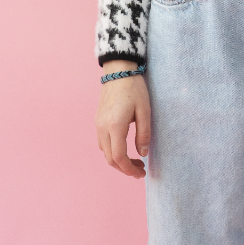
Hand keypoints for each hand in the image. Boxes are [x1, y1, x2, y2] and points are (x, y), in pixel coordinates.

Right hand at [96, 62, 150, 177]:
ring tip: (136, 160)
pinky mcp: (98, 121)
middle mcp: (103, 128)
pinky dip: (113, 151)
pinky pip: (102, 143)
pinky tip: (125, 148)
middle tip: (141, 170)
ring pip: (105, 152)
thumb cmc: (134, 89)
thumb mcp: (145, 111)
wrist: (118, 71)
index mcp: (115, 126)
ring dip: (118, 161)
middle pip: (110, 158)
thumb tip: (143, 154)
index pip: (119, 157)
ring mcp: (98, 124)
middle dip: (125, 168)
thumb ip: (144, 134)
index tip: (141, 173)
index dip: (129, 169)